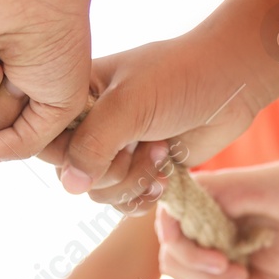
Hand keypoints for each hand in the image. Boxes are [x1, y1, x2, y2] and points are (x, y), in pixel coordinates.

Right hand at [40, 33, 263, 202]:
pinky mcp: (140, 167)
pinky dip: (141, 196)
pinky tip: (163, 179)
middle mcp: (91, 124)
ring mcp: (116, 148)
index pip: (47, 139)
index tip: (104, 144)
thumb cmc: (179, 78)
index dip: (68, 154)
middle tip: (140, 145)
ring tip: (160, 154)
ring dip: (132, 181)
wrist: (231, 83)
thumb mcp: (129, 105)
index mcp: (77, 96)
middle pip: (72, 173)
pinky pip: (123, 200)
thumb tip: (70, 185)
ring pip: (99, 191)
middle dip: (110, 169)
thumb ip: (94, 144)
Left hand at [157, 160, 278, 278]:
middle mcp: (196, 226)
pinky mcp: (204, 188)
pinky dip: (189, 251)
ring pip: (171, 254)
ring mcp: (197, 208)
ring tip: (238, 272)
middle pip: (173, 269)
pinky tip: (220, 260)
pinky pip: (172, 223)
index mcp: (206, 247)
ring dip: (201, 274)